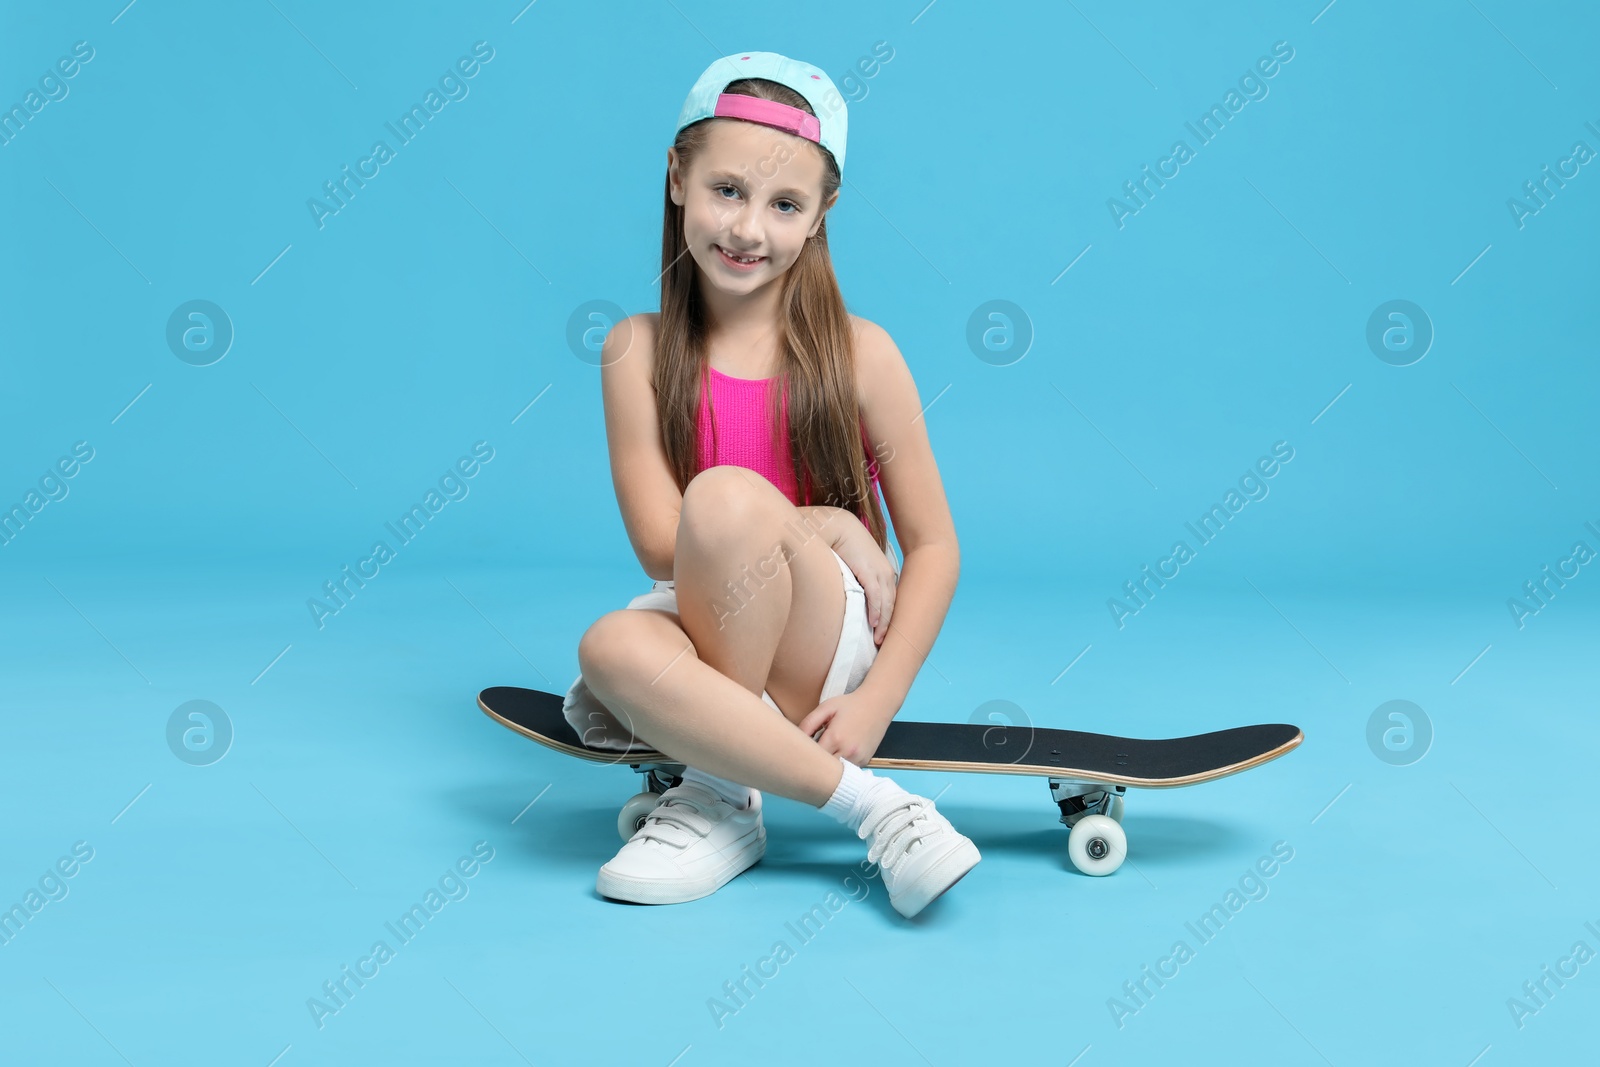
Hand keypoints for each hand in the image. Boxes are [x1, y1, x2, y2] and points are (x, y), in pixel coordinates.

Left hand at [798, 688, 891, 766]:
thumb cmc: (850, 705)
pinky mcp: (865, 761)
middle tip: (809, 757)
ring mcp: (858, 759)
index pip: (813, 758)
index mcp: (835, 738)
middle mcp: (848, 752)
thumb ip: (808, 723)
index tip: (800, 752)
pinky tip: (837, 755)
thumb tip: (795, 740)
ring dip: (829, 768)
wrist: (878, 704)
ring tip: (823, 756)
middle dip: (816, 765)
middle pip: (824, 770)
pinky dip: (840, 767)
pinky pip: (847, 771)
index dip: (804, 756)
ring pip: (836, 774)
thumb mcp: (826, 707)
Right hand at [826, 516, 897, 646]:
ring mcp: (879, 572)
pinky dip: (876, 612)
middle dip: (889, 625)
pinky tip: (874, 624)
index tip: (882, 634)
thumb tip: (849, 597)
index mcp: (883, 572)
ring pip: (886, 604)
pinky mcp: (869, 571)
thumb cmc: (843, 544)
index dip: (888, 617)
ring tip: (879, 640)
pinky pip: (875, 596)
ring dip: (883, 624)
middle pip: (891, 604)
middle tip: (883, 643)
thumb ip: (855, 581)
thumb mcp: (854, 566)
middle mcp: (885, 573)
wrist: (838, 525)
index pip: (890, 600)